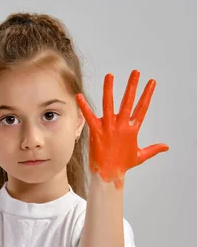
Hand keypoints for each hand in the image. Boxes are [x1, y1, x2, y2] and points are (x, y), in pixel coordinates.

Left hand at [76, 70, 168, 187]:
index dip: (147, 94)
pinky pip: (89, 116)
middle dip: (132, 86)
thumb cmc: (122, 165)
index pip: (142, 108)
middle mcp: (121, 126)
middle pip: (128, 102)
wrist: (107, 174)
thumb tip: (166, 147)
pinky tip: (79, 96)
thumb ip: (153, 149)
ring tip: (110, 76)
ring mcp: (108, 127)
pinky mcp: (96, 131)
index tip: (151, 82)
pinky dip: (84, 106)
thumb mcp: (140, 156)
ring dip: (109, 89)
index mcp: (132, 129)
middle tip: (135, 72)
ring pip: (108, 104)